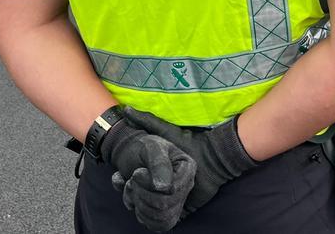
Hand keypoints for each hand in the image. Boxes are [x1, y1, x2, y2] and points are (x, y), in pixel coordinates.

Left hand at [102, 121, 195, 231]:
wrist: (131, 153)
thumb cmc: (142, 148)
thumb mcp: (150, 147)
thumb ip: (158, 163)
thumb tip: (165, 188)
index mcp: (187, 168)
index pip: (172, 189)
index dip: (149, 185)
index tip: (137, 172)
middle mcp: (185, 186)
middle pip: (165, 206)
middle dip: (141, 194)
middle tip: (132, 180)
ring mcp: (176, 201)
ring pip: (160, 218)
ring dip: (138, 204)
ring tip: (132, 188)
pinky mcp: (165, 212)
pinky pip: (156, 226)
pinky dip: (139, 215)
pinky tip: (133, 200)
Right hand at [121, 108, 257, 215]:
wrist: (214, 158)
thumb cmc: (189, 143)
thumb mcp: (165, 131)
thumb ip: (148, 121)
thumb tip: (127, 110)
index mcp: (154, 175)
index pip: (131, 186)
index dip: (124, 184)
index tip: (120, 178)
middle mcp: (159, 190)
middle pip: (136, 202)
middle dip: (132, 196)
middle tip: (132, 187)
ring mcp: (169, 202)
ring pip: (146, 214)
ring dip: (143, 208)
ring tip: (143, 198)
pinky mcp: (179, 213)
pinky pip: (162, 224)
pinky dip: (155, 220)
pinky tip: (153, 210)